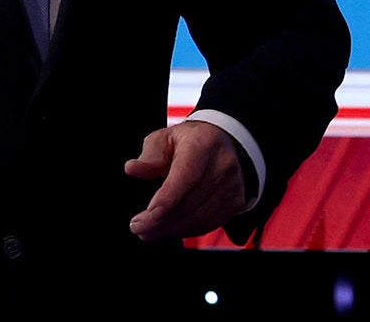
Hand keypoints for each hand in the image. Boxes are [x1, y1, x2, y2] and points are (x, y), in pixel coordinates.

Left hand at [123, 121, 246, 241]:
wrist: (224, 143)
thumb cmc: (191, 141)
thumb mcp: (165, 138)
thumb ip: (150, 155)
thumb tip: (133, 169)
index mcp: (203, 145)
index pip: (182, 182)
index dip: (160, 207)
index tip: (140, 220)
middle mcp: (222, 166)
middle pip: (189, 205)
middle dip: (160, 223)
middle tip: (140, 228)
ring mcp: (232, 186)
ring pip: (199, 220)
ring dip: (172, 230)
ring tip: (151, 231)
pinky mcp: (236, 203)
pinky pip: (209, 224)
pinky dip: (187, 230)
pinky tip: (171, 228)